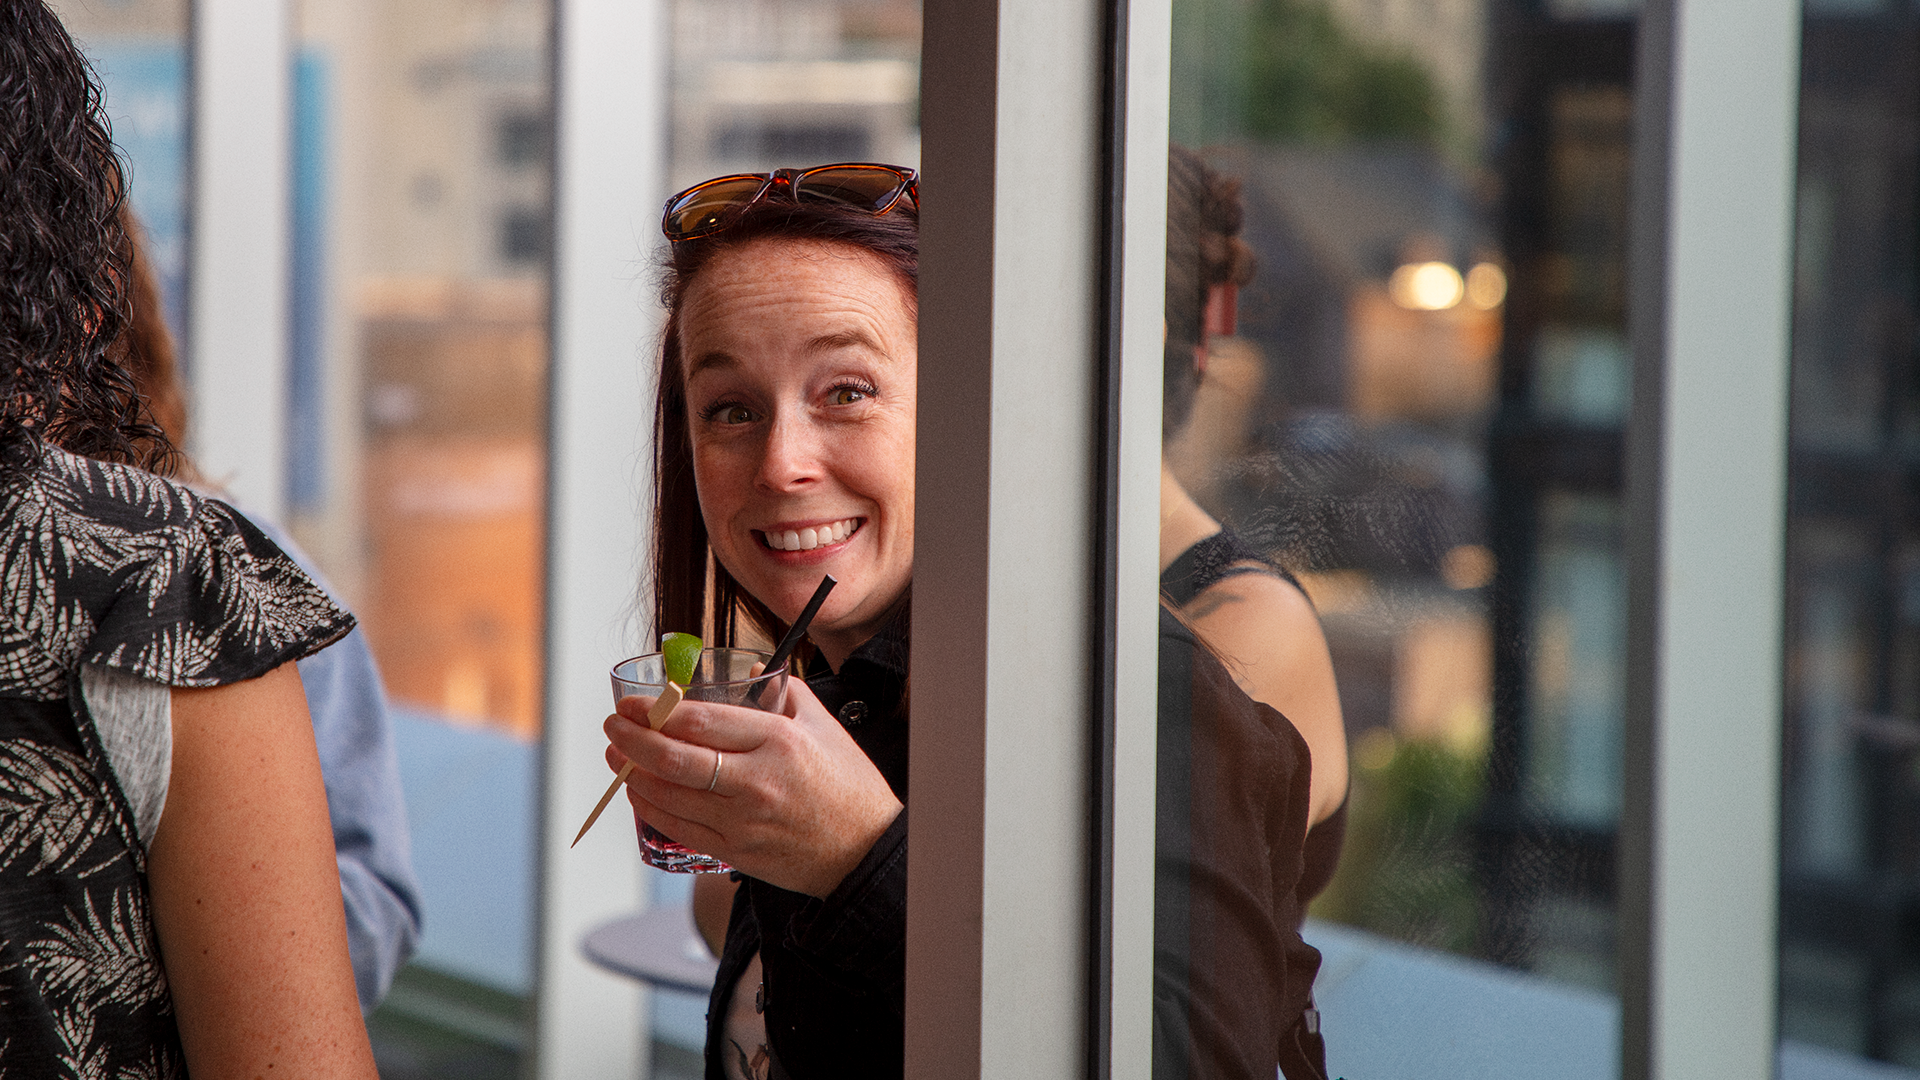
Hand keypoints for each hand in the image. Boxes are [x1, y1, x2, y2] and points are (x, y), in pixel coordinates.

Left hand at [603, 678, 901, 897]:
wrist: (866, 851)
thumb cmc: (848, 785)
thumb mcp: (823, 725)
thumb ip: (782, 692)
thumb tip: (743, 675)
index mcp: (778, 741)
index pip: (700, 722)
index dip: (655, 710)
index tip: (632, 702)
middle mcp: (757, 781)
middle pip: (674, 758)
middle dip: (632, 739)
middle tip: (614, 726)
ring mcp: (743, 821)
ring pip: (670, 795)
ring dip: (633, 773)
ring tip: (618, 755)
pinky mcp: (736, 852)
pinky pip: (679, 828)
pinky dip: (651, 808)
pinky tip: (640, 791)